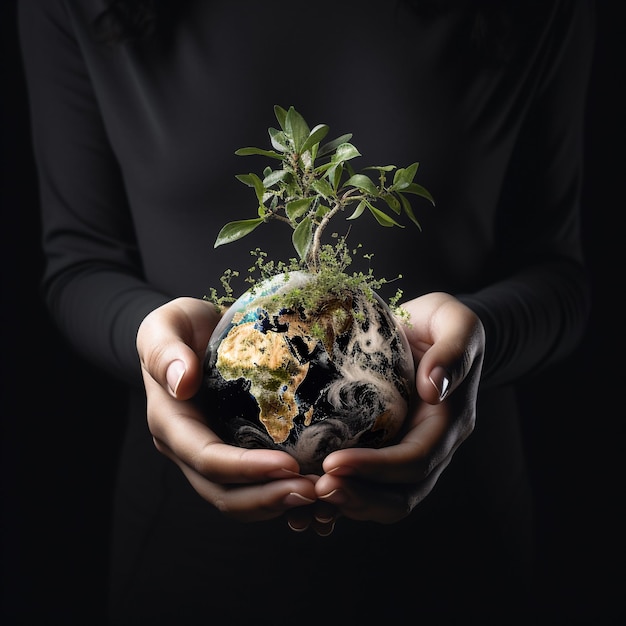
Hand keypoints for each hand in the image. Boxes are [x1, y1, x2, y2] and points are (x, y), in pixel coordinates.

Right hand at [136, 297, 322, 524]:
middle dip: (266, 498)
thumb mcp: (166, 325)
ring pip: (237, 498)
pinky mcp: (229, 450)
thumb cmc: (180, 325)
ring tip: (316, 494)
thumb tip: (183, 382)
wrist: (191, 332)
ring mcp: (207, 453)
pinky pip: (250, 486)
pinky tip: (310, 487)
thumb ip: (166, 351)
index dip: (245, 469)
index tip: (288, 465)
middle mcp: (186, 447)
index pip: (206, 458)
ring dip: (275, 503)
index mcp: (170, 422)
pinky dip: (276, 493)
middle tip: (312, 492)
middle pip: (222, 492)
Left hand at [311, 292, 484, 524]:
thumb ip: (453, 351)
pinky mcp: (386, 450)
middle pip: (401, 493)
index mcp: (450, 422)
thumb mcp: (456, 322)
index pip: (416, 461)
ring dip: (348, 504)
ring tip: (308, 497)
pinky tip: (310, 499)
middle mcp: (432, 446)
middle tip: (316, 489)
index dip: (376, 469)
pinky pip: (368, 487)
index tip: (333, 463)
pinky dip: (342, 499)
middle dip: (358, 496)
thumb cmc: (440, 322)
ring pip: (384, 499)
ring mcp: (408, 451)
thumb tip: (433, 389)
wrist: (429, 329)